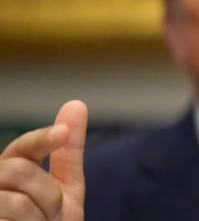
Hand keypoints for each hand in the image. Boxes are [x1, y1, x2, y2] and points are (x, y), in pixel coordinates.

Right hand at [0, 100, 87, 220]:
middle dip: (48, 193)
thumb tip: (76, 104)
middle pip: (18, 170)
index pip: (22, 147)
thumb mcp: (66, 189)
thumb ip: (68, 151)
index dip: (42, 138)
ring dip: (41, 218)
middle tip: (53, 215)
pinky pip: (8, 220)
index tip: (63, 133)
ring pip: (15, 200)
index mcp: (11, 170)